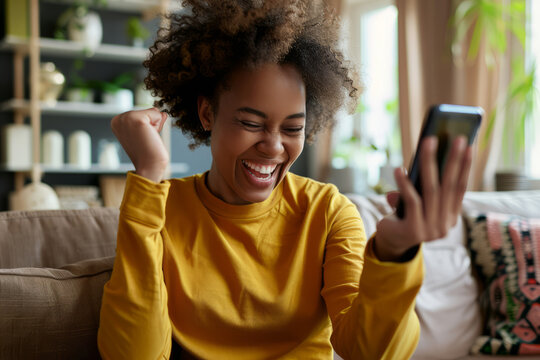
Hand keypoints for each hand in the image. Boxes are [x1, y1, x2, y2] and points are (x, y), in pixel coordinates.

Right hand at [111, 108, 168, 182]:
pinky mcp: (137, 120)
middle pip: (147, 111)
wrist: (149, 166)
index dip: (147, 126)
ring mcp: (126, 118)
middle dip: (152, 125)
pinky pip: (157, 114)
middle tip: (146, 140)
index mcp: (116, 122)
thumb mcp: (145, 131)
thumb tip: (162, 112)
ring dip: (156, 126)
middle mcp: (118, 119)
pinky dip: (159, 125)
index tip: (142, 139)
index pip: (141, 113)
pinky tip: (151, 136)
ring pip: (153, 112)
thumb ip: (150, 118)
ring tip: (148, 139)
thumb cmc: (148, 153)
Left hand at [373, 136, 472, 260]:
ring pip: (432, 190)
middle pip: (449, 186)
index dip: (465, 167)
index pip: (460, 188)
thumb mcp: (416, 200)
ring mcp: (430, 229)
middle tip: (457, 138)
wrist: (390, 242)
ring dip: (429, 163)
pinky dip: (405, 183)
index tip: (469, 146)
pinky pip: (412, 201)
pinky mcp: (413, 231)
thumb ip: (421, 187)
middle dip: (453, 160)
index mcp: (450, 217)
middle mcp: (444, 224)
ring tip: (428, 142)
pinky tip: (399, 169)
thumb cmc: (404, 216)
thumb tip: (413, 166)